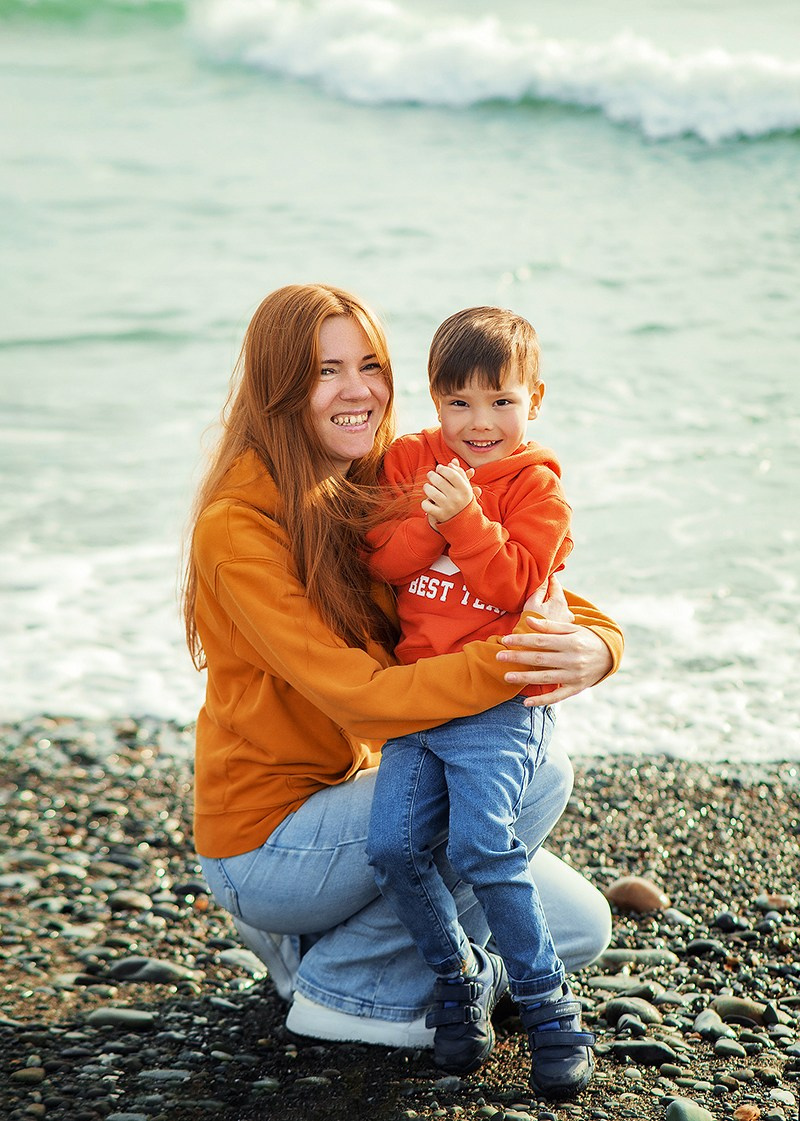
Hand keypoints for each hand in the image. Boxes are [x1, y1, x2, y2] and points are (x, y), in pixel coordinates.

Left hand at [421, 460, 474, 524]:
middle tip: (430, 475)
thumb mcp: (465, 487)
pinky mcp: (440, 516)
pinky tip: (428, 501)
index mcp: (465, 490)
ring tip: (427, 487)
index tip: (439, 468)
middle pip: (439, 481)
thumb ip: (460, 473)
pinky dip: (425, 502)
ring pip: (431, 492)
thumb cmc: (463, 500)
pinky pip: (426, 505)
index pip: (451, 474)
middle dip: (432, 476)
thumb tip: (452, 462)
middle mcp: (457, 498)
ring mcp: (448, 508)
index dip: (443, 469)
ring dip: (427, 487)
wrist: (464, 524)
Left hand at [497, 588, 612, 704]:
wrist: (609, 656)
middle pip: (541, 659)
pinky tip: (526, 703)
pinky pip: (557, 697)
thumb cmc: (585, 639)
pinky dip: (542, 701)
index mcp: (571, 642)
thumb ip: (550, 626)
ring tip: (507, 677)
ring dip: (525, 678)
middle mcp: (573, 660)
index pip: (542, 641)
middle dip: (518, 658)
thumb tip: (528, 622)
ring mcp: (574, 676)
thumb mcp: (571, 629)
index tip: (506, 639)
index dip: (522, 640)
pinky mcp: (575, 689)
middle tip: (499, 656)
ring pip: (546, 678)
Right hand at [523, 574, 573, 623]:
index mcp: (560, 601)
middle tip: (540, 586)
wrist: (534, 646)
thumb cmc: (531, 623)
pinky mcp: (564, 627)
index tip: (544, 573)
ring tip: (541, 601)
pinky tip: (544, 613)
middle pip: (558, 595)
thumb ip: (539, 590)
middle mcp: (567, 610)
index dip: (549, 577)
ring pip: (559, 605)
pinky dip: (553, 611)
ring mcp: (567, 620)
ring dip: (551, 601)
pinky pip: (559, 614)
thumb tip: (544, 579)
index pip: (556, 583)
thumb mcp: (532, 603)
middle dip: (550, 590)